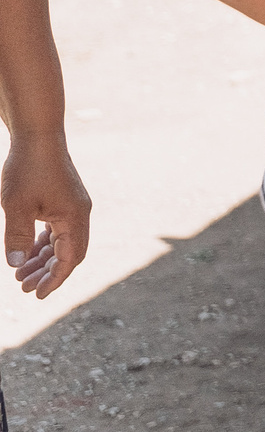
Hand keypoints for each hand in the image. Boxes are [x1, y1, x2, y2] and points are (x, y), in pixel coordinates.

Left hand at [3, 132, 90, 299]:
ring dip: (44, 259)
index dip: (54, 280)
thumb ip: (18, 237)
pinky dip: (45, 244)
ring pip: (63, 242)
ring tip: (21, 273)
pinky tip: (30, 250)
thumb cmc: (27, 169)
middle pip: (69, 253)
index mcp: (74, 217)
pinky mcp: (65, 200)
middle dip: (48, 273)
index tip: (36, 295)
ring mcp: (73, 206)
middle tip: (24, 288)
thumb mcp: (16, 206)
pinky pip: (59, 230)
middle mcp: (79, 213)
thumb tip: (16, 266)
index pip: (69, 259)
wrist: (38, 136)